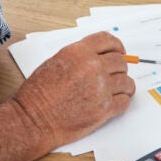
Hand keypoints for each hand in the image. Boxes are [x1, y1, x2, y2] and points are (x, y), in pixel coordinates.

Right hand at [11, 31, 134, 148]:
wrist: (34, 119)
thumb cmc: (38, 94)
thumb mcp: (56, 61)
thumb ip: (79, 56)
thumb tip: (98, 57)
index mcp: (79, 52)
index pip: (108, 41)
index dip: (117, 46)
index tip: (120, 52)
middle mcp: (92, 67)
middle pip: (120, 61)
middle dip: (119, 68)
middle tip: (115, 74)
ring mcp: (100, 88)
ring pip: (126, 81)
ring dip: (123, 85)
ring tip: (117, 90)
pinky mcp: (105, 108)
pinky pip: (125, 101)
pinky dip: (122, 101)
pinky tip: (115, 102)